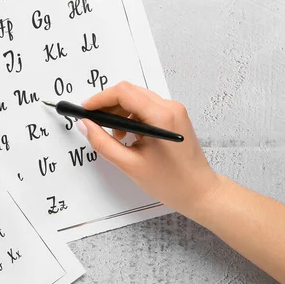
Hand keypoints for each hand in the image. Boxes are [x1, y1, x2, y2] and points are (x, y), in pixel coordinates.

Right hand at [79, 81, 219, 217]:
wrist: (199, 191)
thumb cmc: (171, 182)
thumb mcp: (130, 165)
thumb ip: (103, 143)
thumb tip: (86, 125)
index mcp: (161, 117)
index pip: (124, 92)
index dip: (100, 98)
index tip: (86, 109)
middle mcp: (170, 108)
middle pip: (130, 92)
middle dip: (108, 105)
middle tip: (94, 122)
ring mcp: (174, 111)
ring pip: (137, 98)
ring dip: (120, 111)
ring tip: (115, 136)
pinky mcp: (174, 117)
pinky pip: (147, 107)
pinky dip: (132, 116)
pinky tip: (129, 135)